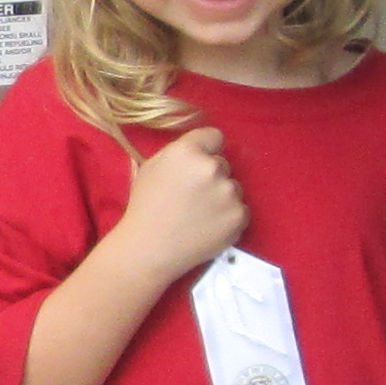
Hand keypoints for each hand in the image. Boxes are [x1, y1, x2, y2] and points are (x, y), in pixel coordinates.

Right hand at [110, 121, 247, 284]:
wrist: (149, 249)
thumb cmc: (144, 207)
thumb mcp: (151, 168)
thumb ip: (178, 153)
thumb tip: (198, 150)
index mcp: (187, 152)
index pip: (215, 136)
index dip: (207, 149)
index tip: (199, 164)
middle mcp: (212, 167)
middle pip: (223, 164)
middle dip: (212, 176)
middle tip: (193, 197)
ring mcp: (229, 192)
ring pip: (233, 187)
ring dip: (222, 197)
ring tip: (200, 215)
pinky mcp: (239, 216)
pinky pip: (241, 209)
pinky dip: (229, 217)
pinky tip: (209, 226)